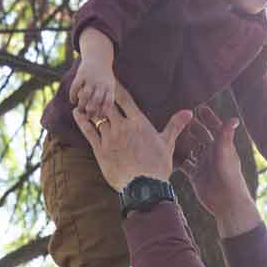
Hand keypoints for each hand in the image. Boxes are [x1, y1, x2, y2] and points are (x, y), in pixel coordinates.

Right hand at [69, 56, 119, 120]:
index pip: (108, 101)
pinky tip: (72, 101)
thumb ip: (106, 99)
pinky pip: (75, 86)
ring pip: (85, 94)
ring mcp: (90, 78)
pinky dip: (73, 95)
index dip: (104, 111)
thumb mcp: (110, 85)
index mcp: (109, 86)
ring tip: (79, 109)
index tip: (99, 117)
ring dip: (81, 104)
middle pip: (96, 100)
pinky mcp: (81, 74)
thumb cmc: (104, 77)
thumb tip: (99, 117)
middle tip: (87, 116)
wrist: (98, 57)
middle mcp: (101, 83)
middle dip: (91, 110)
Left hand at [70, 77, 189, 194]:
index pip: (125, 98)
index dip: (117, 86)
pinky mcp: (100, 150)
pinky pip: (88, 130)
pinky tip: (77, 113)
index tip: (111, 78)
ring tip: (84, 98)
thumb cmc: (157, 166)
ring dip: (90, 106)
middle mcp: (123, 127)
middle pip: (108, 104)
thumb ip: (175, 125)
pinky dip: (81, 120)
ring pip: (96, 116)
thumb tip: (189, 112)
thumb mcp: (168, 144)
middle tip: (94, 85)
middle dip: (101, 94)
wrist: (145, 188)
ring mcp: (110, 138)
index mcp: (139, 123)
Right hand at [182, 111, 262, 237]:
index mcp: (221, 146)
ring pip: (191, 149)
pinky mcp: (195, 175)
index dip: (208, 117)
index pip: (215, 128)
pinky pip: (184, 164)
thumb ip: (226, 136)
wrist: (226, 202)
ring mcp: (203, 164)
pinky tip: (166, 152)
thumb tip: (234, 118)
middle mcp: (212, 154)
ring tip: (170, 130)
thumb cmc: (229, 177)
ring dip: (182, 141)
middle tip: (180, 115)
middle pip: (200, 136)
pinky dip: (176, 159)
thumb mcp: (225, 154)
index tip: (199, 106)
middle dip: (192, 126)